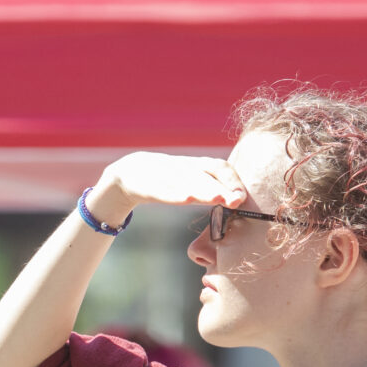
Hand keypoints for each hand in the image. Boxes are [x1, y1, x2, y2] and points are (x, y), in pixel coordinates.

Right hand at [86, 153, 254, 228]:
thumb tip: (238, 199)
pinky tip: (185, 199)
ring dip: (202, 188)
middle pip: (204, 174)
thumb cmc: (163, 183)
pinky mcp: (142, 183)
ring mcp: (160, 173)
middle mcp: (179, 167)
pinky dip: (173, 193)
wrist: (124, 176)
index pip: (217, 167)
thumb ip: (209, 189)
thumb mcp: (187, 183)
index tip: (242, 197)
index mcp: (192, 166)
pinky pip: (159, 188)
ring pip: (184, 180)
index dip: (231, 179)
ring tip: (217, 198)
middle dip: (221, 186)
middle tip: (236, 200)